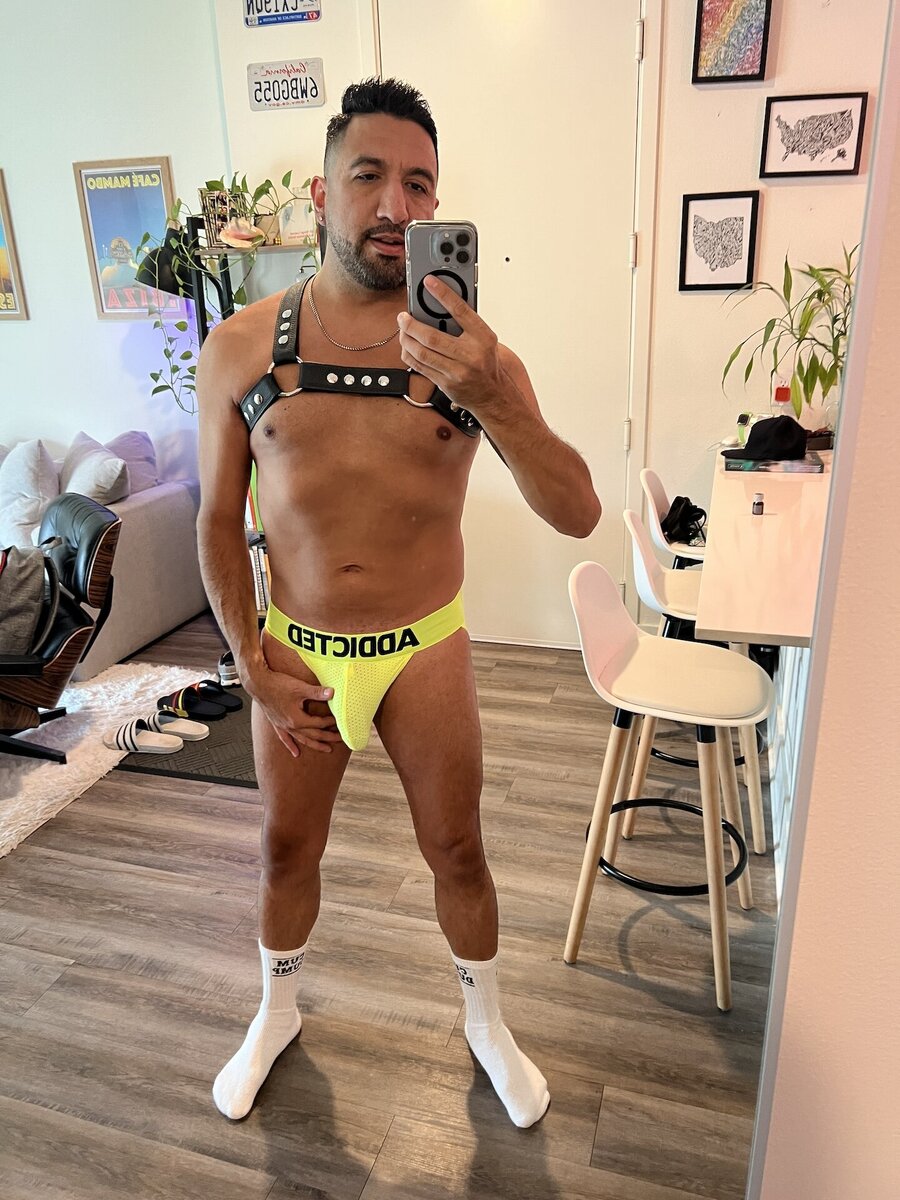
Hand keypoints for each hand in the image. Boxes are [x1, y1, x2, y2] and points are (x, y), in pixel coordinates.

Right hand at [246, 664, 343, 756]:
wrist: (258, 684)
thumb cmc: (277, 685)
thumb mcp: (300, 688)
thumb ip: (317, 692)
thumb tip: (332, 693)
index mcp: (297, 719)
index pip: (318, 723)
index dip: (330, 722)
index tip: (338, 720)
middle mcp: (290, 726)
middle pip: (313, 735)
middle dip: (328, 737)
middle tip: (340, 739)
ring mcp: (283, 726)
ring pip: (302, 739)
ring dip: (315, 744)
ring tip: (326, 749)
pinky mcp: (277, 724)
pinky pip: (285, 738)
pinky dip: (291, 746)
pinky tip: (295, 753)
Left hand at [398, 275, 504, 416]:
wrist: (492, 394)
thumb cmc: (487, 362)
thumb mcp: (484, 339)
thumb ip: (465, 324)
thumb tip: (440, 304)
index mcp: (483, 338)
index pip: (461, 311)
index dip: (443, 294)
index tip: (428, 281)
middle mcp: (470, 355)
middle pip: (432, 337)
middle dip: (412, 325)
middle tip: (403, 317)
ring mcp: (457, 372)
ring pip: (422, 353)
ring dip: (407, 339)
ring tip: (403, 330)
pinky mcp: (446, 384)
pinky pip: (421, 367)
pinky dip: (409, 354)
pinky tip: (407, 346)